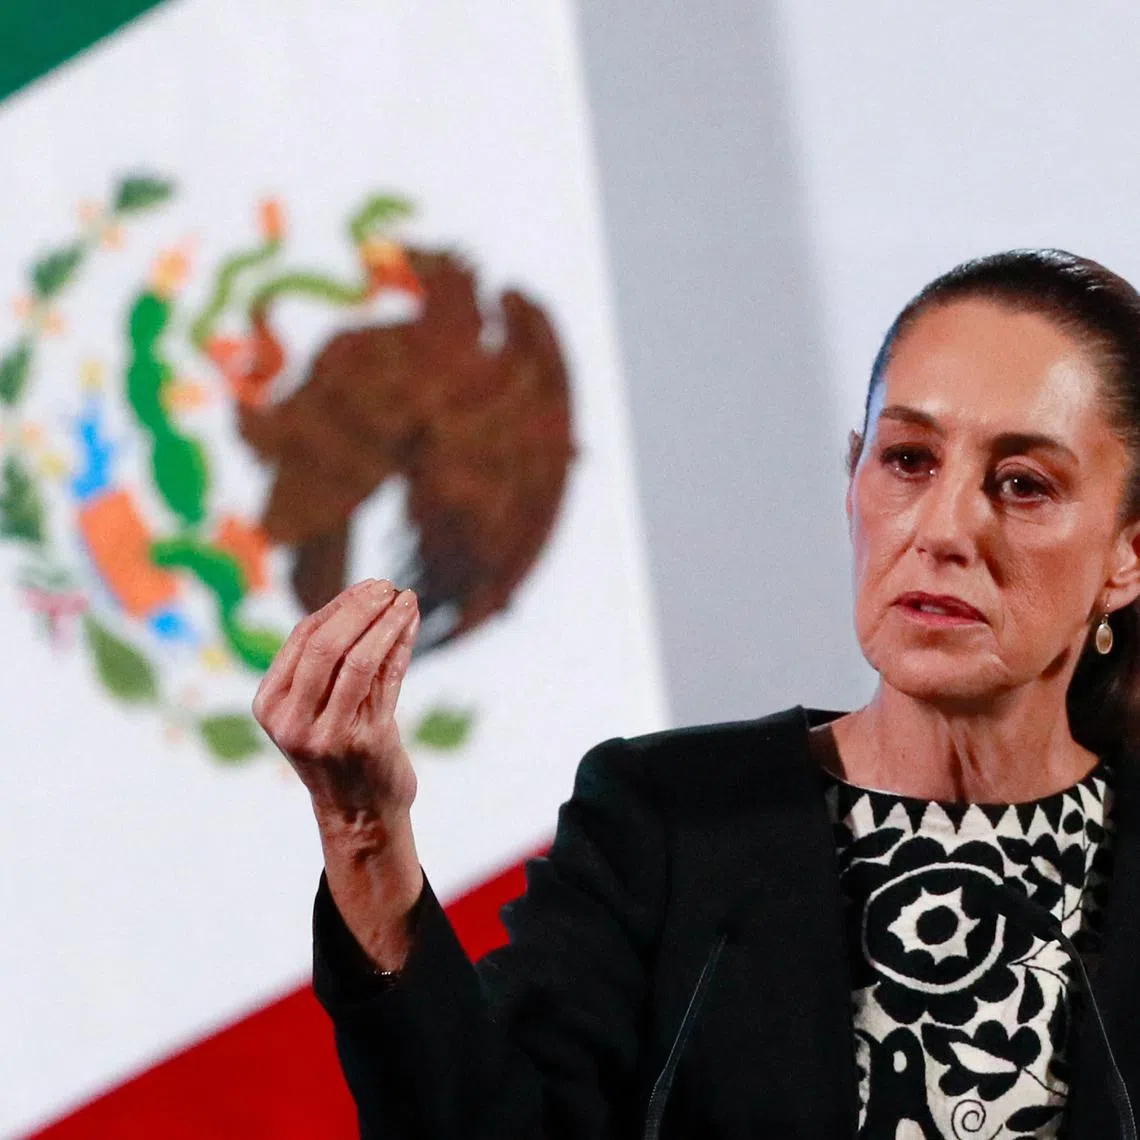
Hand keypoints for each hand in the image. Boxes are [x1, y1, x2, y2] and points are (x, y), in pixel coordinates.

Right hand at [255, 579, 424, 966]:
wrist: (359, 814)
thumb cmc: (338, 749)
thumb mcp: (315, 707)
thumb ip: (326, 661)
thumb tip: (364, 598)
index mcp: (270, 705)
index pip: (302, 638)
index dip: (339, 606)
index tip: (369, 587)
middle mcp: (293, 721)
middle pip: (326, 646)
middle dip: (360, 608)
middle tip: (387, 587)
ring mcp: (328, 734)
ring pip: (360, 660)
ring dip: (388, 623)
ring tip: (407, 599)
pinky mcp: (366, 742)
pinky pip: (387, 680)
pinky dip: (401, 646)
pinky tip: (411, 626)